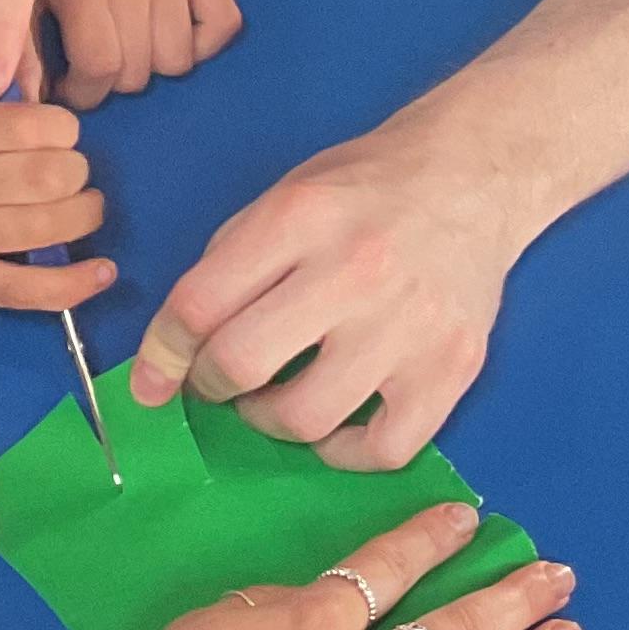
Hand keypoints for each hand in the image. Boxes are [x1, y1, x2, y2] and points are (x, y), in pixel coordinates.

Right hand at [0, 102, 111, 311]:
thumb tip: (50, 129)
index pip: (33, 126)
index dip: (65, 132)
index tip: (62, 139)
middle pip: (49, 174)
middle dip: (77, 174)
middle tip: (71, 178)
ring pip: (47, 224)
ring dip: (83, 216)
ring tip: (84, 211)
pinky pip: (26, 289)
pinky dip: (73, 284)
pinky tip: (103, 271)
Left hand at [38, 0, 242, 107]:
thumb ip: (24, 40)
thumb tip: (31, 100)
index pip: (101, 66)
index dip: (83, 92)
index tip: (69, 86)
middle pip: (139, 69)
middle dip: (111, 80)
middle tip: (93, 61)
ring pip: (179, 57)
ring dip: (152, 63)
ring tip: (127, 45)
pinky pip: (223, 22)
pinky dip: (202, 41)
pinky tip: (169, 31)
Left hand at [130, 115, 529, 469]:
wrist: (474, 176)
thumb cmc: (366, 187)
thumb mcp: (286, 195)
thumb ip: (231, 262)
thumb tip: (176, 346)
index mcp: (300, 219)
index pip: (201, 303)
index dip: (162, 353)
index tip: (153, 381)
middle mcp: (354, 271)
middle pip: (243, 363)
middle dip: (210, 384)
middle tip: (219, 380)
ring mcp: (408, 326)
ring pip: (306, 418)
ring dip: (269, 420)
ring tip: (274, 398)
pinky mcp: (452, 368)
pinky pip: (383, 451)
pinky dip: (345, 453)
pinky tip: (334, 427)